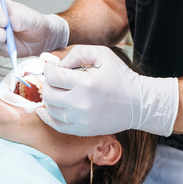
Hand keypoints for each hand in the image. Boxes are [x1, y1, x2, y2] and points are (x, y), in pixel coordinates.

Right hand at [0, 0, 68, 56]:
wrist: (41, 38)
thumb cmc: (35, 24)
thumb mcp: (32, 19)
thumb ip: (23, 19)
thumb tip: (13, 21)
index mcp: (5, 8)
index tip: (4, 22)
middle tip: (4, 36)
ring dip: (1, 43)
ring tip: (11, 46)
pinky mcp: (0, 45)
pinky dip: (4, 51)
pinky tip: (12, 50)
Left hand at [37, 44, 178, 136]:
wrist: (138, 104)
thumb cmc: (120, 76)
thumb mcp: (102, 54)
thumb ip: (78, 53)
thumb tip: (59, 64)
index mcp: (86, 82)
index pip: (53, 76)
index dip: (48, 69)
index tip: (51, 67)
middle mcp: (81, 103)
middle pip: (49, 94)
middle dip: (47, 83)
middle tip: (53, 79)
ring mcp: (82, 119)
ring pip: (51, 110)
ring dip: (48, 99)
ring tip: (55, 91)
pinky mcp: (83, 130)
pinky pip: (57, 126)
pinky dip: (47, 118)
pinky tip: (44, 110)